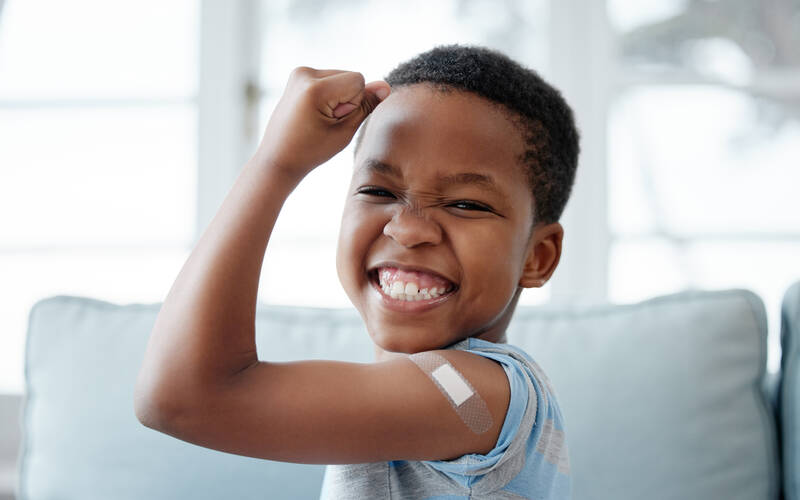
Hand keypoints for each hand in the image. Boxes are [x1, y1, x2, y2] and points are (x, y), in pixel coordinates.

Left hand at [253, 66, 390, 179]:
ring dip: (338, 97)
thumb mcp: (344, 132)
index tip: (334, 121)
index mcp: (315, 88)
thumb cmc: (310, 151)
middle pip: (350, 77)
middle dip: (346, 99)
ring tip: (318, 119)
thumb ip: (366, 106)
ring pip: (341, 78)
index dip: (355, 103)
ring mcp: (299, 73)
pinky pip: (329, 80)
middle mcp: (304, 73)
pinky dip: (328, 95)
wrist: (278, 158)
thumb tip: (385, 86)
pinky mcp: (298, 76)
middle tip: (324, 122)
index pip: (358, 80)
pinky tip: (314, 113)